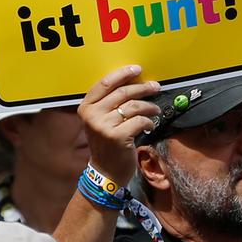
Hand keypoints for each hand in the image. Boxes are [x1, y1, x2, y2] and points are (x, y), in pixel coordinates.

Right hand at [78, 66, 161, 186]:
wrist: (106, 172)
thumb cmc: (107, 143)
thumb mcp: (100, 121)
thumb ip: (109, 103)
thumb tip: (134, 82)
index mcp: (86, 107)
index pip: (105, 83)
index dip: (122, 74)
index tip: (137, 69)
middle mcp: (92, 115)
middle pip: (122, 92)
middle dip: (143, 88)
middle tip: (155, 87)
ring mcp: (104, 126)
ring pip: (134, 106)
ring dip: (149, 106)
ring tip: (155, 109)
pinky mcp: (117, 137)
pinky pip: (140, 121)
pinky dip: (149, 122)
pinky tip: (150, 125)